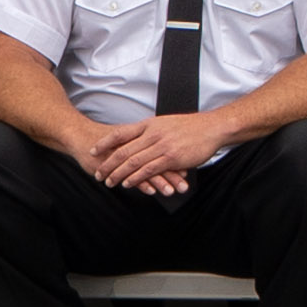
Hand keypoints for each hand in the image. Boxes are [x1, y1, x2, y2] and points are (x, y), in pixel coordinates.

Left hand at [87, 111, 228, 196]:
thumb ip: (151, 131)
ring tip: (109, 182)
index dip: (105, 143)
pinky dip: (135, 178)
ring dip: (118, 173)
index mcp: (150, 124)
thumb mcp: (166, 123)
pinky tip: (127, 183)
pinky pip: (148, 170)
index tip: (93, 150)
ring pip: (132, 162)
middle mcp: (152, 134)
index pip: (120, 133)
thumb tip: (138, 139)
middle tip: (98, 173)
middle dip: (108, 163)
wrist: (212, 128)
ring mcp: (161, 146)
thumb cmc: (191, 127)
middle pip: (123, 150)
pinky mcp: (171, 158)